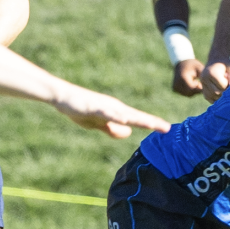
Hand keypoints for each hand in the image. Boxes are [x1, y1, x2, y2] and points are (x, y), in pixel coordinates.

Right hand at [50, 85, 171, 138]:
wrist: (62, 96)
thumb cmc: (80, 108)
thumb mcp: (98, 124)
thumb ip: (112, 128)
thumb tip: (128, 132)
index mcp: (117, 112)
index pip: (138, 120)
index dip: (152, 125)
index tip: (167, 129)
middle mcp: (115, 107)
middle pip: (136, 116)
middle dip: (151, 122)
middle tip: (167, 128)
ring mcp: (104, 106)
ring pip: (124, 114)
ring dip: (138, 119)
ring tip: (152, 124)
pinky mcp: (92, 106)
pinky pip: (105, 112)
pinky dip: (115, 115)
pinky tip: (124, 118)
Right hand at [172, 58, 204, 96]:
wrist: (181, 63)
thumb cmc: (193, 65)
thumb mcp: (199, 68)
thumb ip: (203, 78)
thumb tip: (209, 87)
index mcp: (182, 78)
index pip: (192, 88)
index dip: (200, 88)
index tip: (204, 84)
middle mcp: (177, 83)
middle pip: (191, 92)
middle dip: (197, 89)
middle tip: (200, 82)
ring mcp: (175, 87)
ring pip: (188, 94)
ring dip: (194, 90)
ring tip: (196, 82)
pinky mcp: (174, 89)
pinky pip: (185, 93)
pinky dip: (190, 90)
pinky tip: (191, 83)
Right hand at [201, 61, 229, 101]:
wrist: (216, 62)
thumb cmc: (226, 66)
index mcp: (211, 73)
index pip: (223, 86)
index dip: (229, 86)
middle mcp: (204, 79)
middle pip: (217, 93)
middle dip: (225, 92)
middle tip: (229, 86)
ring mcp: (202, 85)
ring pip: (212, 97)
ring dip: (221, 96)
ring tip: (225, 88)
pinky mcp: (202, 90)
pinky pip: (210, 98)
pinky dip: (217, 98)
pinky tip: (221, 93)